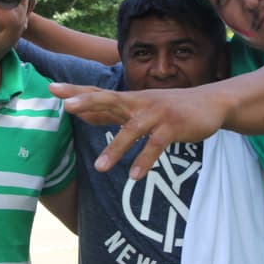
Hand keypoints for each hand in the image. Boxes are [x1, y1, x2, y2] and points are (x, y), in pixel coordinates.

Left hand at [48, 82, 227, 179]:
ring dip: (116, 148)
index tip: (52, 88)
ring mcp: (156, 114)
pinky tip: (135, 176)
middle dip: (88, 101)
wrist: (211, 103)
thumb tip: (82, 115)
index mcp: (129, 100)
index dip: (76, 91)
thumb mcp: (138, 108)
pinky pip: (156, 145)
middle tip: (67, 107)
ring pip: (132, 129)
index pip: (98, 93)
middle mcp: (139, 103)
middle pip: (109, 99)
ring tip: (100, 168)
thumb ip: (111, 112)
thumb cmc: (169, 107)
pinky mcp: (173, 127)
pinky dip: (145, 160)